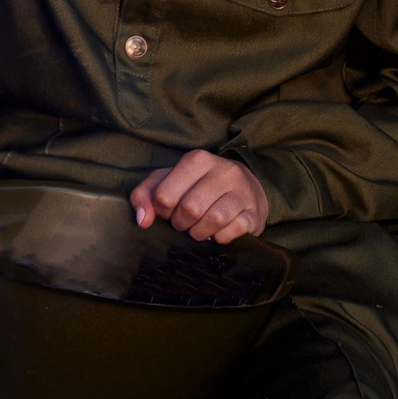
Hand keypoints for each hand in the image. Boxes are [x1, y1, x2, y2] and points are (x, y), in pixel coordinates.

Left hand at [131, 150, 269, 243]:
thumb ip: (146, 195)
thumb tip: (142, 220)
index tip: (169, 211)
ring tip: (198, 229)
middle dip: (181, 224)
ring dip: (199, 233)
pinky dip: (219, 238)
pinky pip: (232, 232)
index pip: (165, 195)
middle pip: (190, 209)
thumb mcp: (169, 181)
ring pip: (213, 220)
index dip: (162, 211)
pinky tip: (217, 232)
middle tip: (184, 223)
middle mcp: (223, 171)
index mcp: (197, 160)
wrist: (245, 187)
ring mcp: (242, 192)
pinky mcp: (254, 213)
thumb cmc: (199, 185)